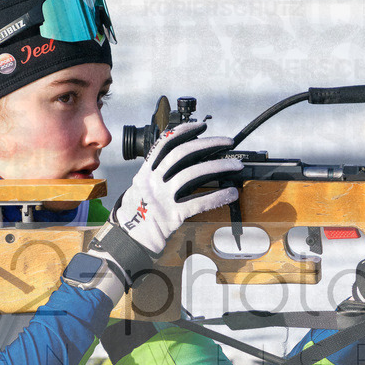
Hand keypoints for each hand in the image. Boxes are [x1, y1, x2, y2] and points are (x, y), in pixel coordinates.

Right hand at [115, 120, 242, 253]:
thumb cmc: (138, 212)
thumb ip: (159, 173)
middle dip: (208, 144)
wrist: (129, 237)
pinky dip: (217, 197)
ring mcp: (162, 198)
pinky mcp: (171, 215)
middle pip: (182, 154)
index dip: (184, 131)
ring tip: (235, 166)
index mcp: (146, 172)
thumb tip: (185, 160)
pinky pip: (198, 203)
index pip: (165, 143)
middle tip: (227, 142)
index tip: (201, 126)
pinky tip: (230, 194)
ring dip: (218, 167)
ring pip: (192, 174)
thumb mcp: (142, 186)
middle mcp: (153, 181)